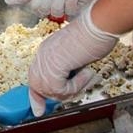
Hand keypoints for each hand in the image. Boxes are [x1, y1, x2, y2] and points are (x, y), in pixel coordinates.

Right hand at [5, 0, 105, 17]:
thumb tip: (8, 0)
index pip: (32, 2)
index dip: (35, 2)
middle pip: (42, 9)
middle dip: (47, 1)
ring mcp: (64, 0)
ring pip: (55, 12)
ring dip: (60, 1)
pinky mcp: (76, 6)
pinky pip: (68, 12)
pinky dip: (71, 2)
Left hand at [28, 0, 118, 115]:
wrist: (98, 24)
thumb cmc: (94, 35)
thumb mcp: (77, 55)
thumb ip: (69, 70)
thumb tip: (67, 88)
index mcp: (46, 50)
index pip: (35, 77)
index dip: (37, 95)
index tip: (39, 109)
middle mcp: (42, 54)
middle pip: (37, 86)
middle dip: (56, 95)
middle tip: (78, 86)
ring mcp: (46, 60)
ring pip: (51, 91)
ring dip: (72, 89)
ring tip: (86, 73)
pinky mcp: (53, 65)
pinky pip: (61, 89)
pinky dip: (76, 85)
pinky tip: (86, 71)